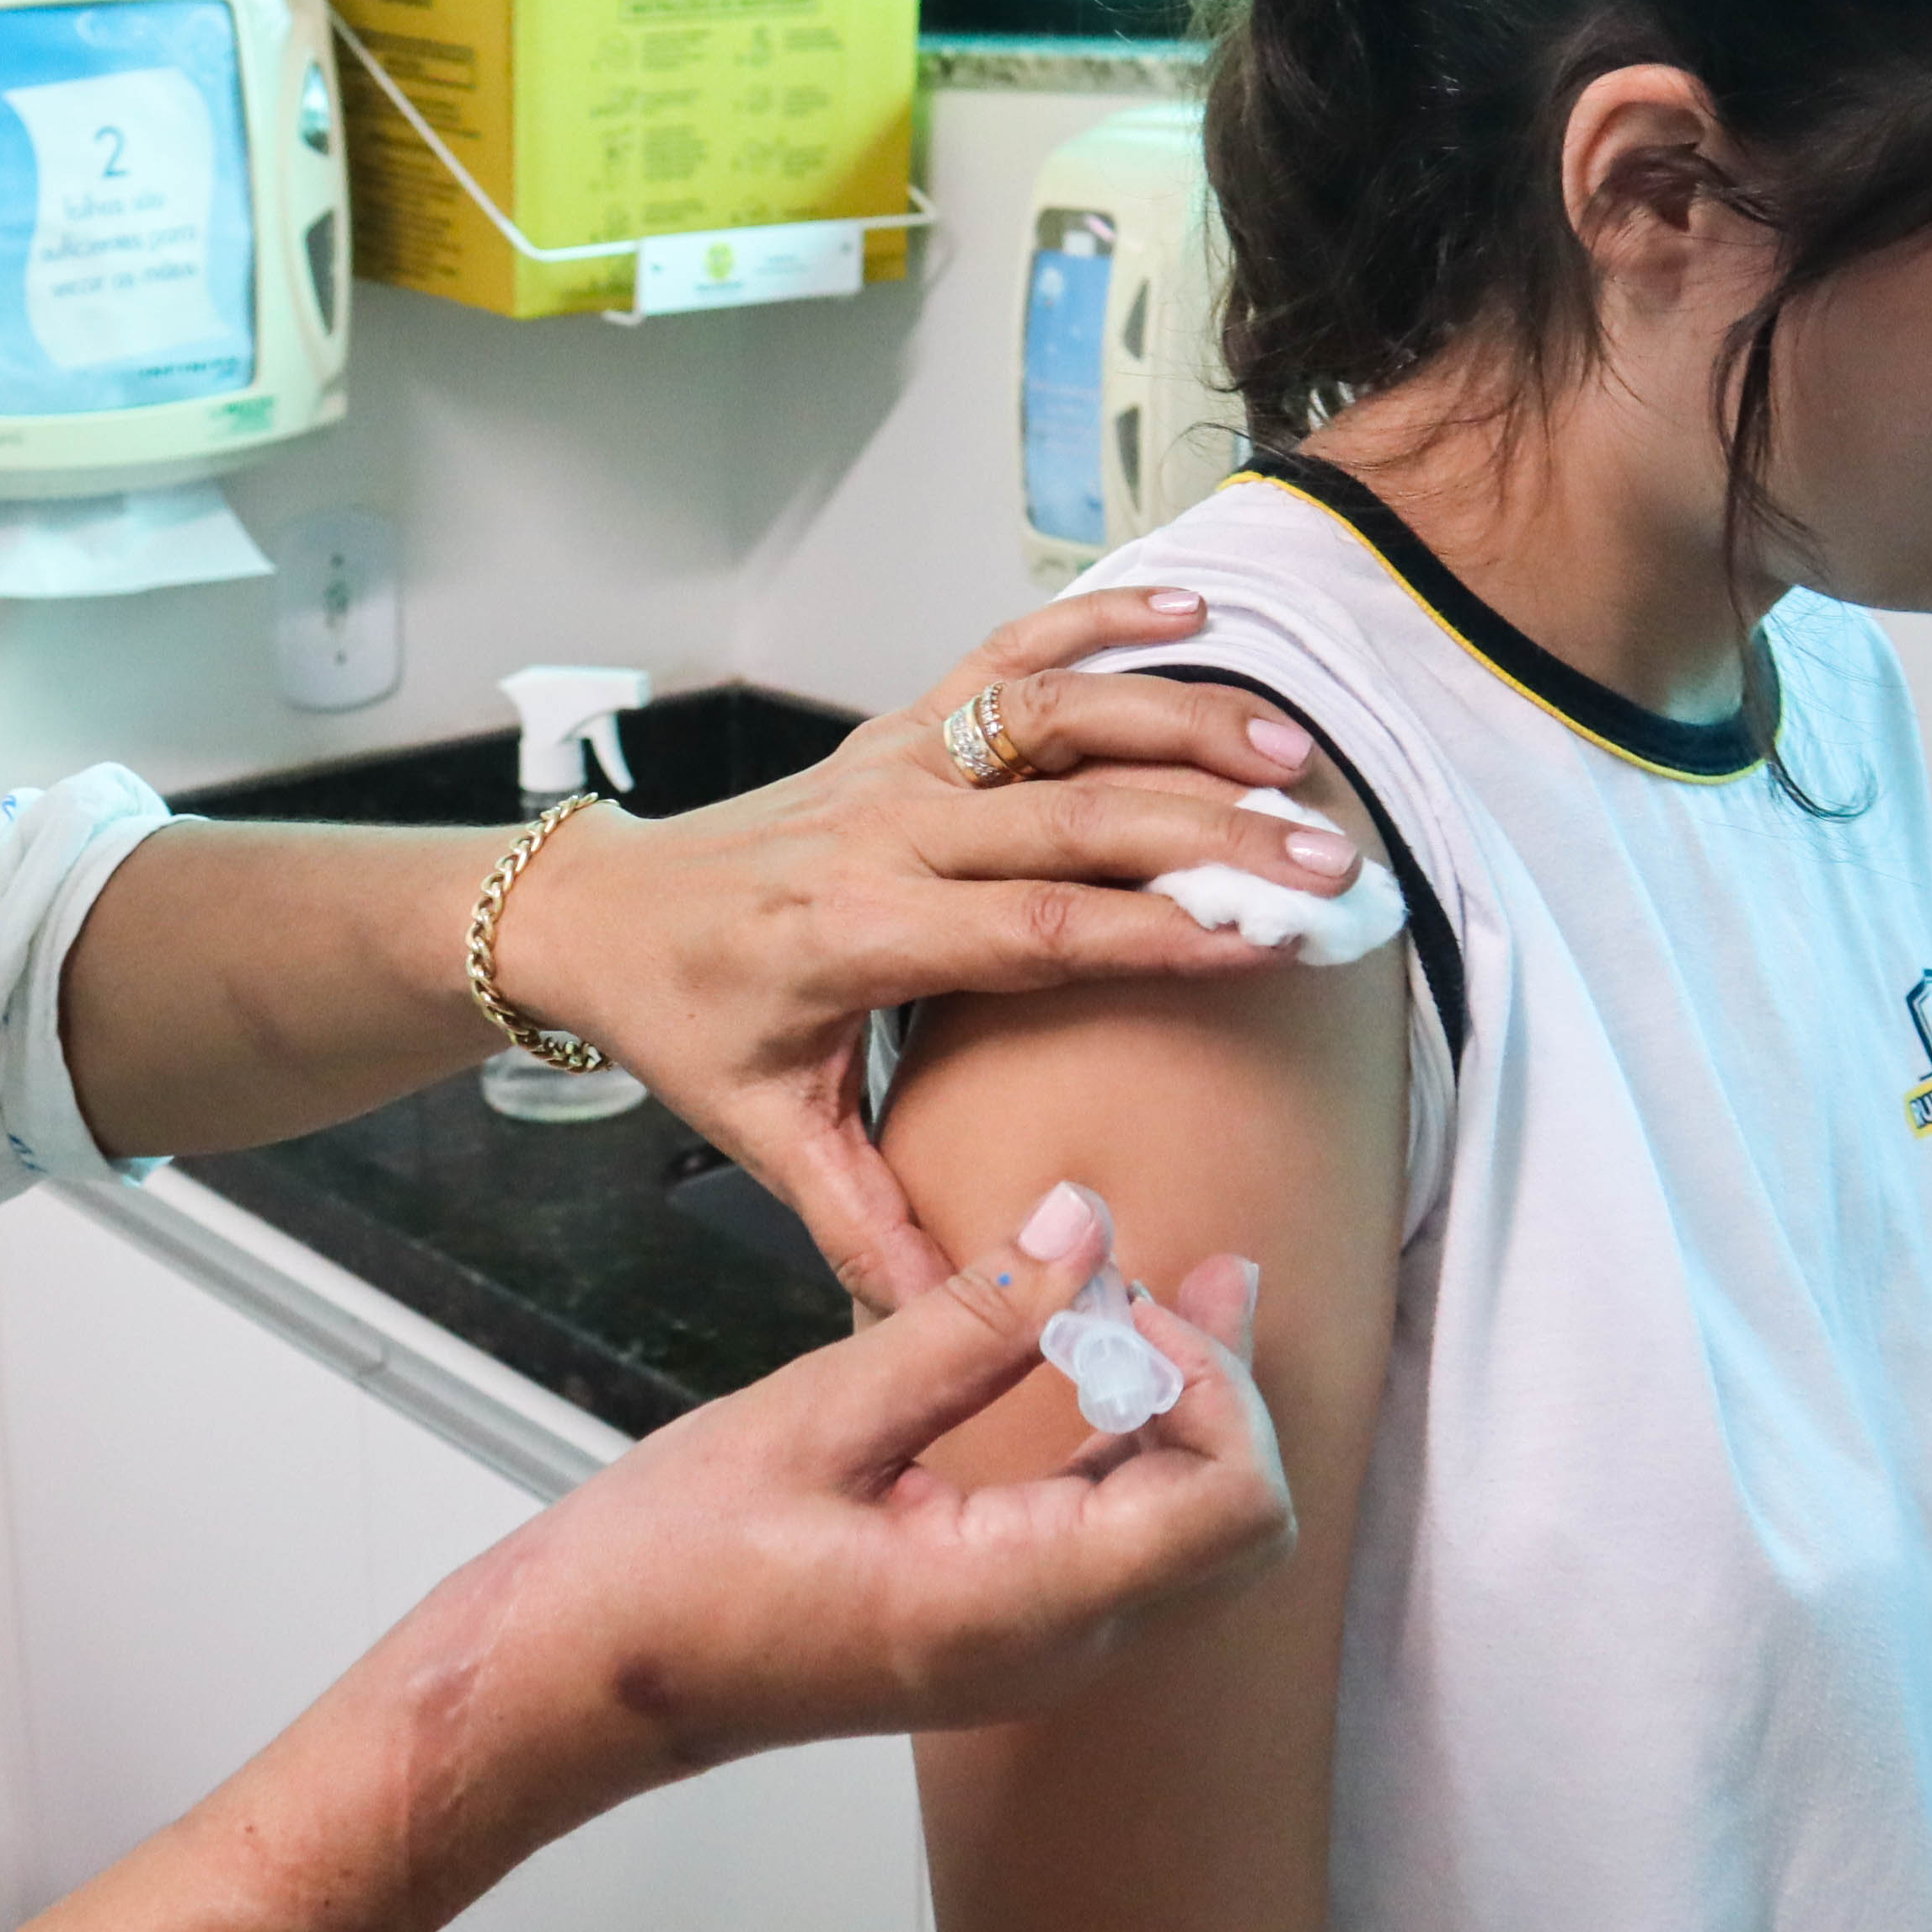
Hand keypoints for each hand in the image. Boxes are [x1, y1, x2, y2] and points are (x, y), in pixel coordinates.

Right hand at [395, 1185, 1287, 1847]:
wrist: (580, 1684)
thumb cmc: (665, 1570)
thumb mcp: (815, 1416)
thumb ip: (970, 1322)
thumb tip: (1087, 1222)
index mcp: (1014, 1606)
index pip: (1231, 1504)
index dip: (1210, 1380)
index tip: (1110, 1296)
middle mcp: (1053, 1651)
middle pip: (1242, 1527)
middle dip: (1216, 1387)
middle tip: (1129, 1280)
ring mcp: (1034, 1655)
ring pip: (1194, 1534)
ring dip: (1184, 1405)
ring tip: (1158, 1281)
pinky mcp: (1002, 1632)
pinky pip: (1125, 1541)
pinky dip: (1134, 1442)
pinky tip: (1094, 1353)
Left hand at [490, 590, 1360, 1304]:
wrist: (600, 913)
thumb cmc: (689, 1024)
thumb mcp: (763, 1136)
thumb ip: (864, 1224)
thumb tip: (952, 1316)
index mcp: (859, 935)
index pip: (1039, 928)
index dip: (1161, 930)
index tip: (1271, 942)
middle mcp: (885, 831)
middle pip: (1077, 817)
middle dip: (1215, 834)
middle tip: (1330, 865)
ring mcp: (894, 764)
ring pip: (1055, 716)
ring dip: (1180, 722)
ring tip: (1294, 751)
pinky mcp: (897, 728)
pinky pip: (1008, 654)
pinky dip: (1099, 620)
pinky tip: (1195, 616)